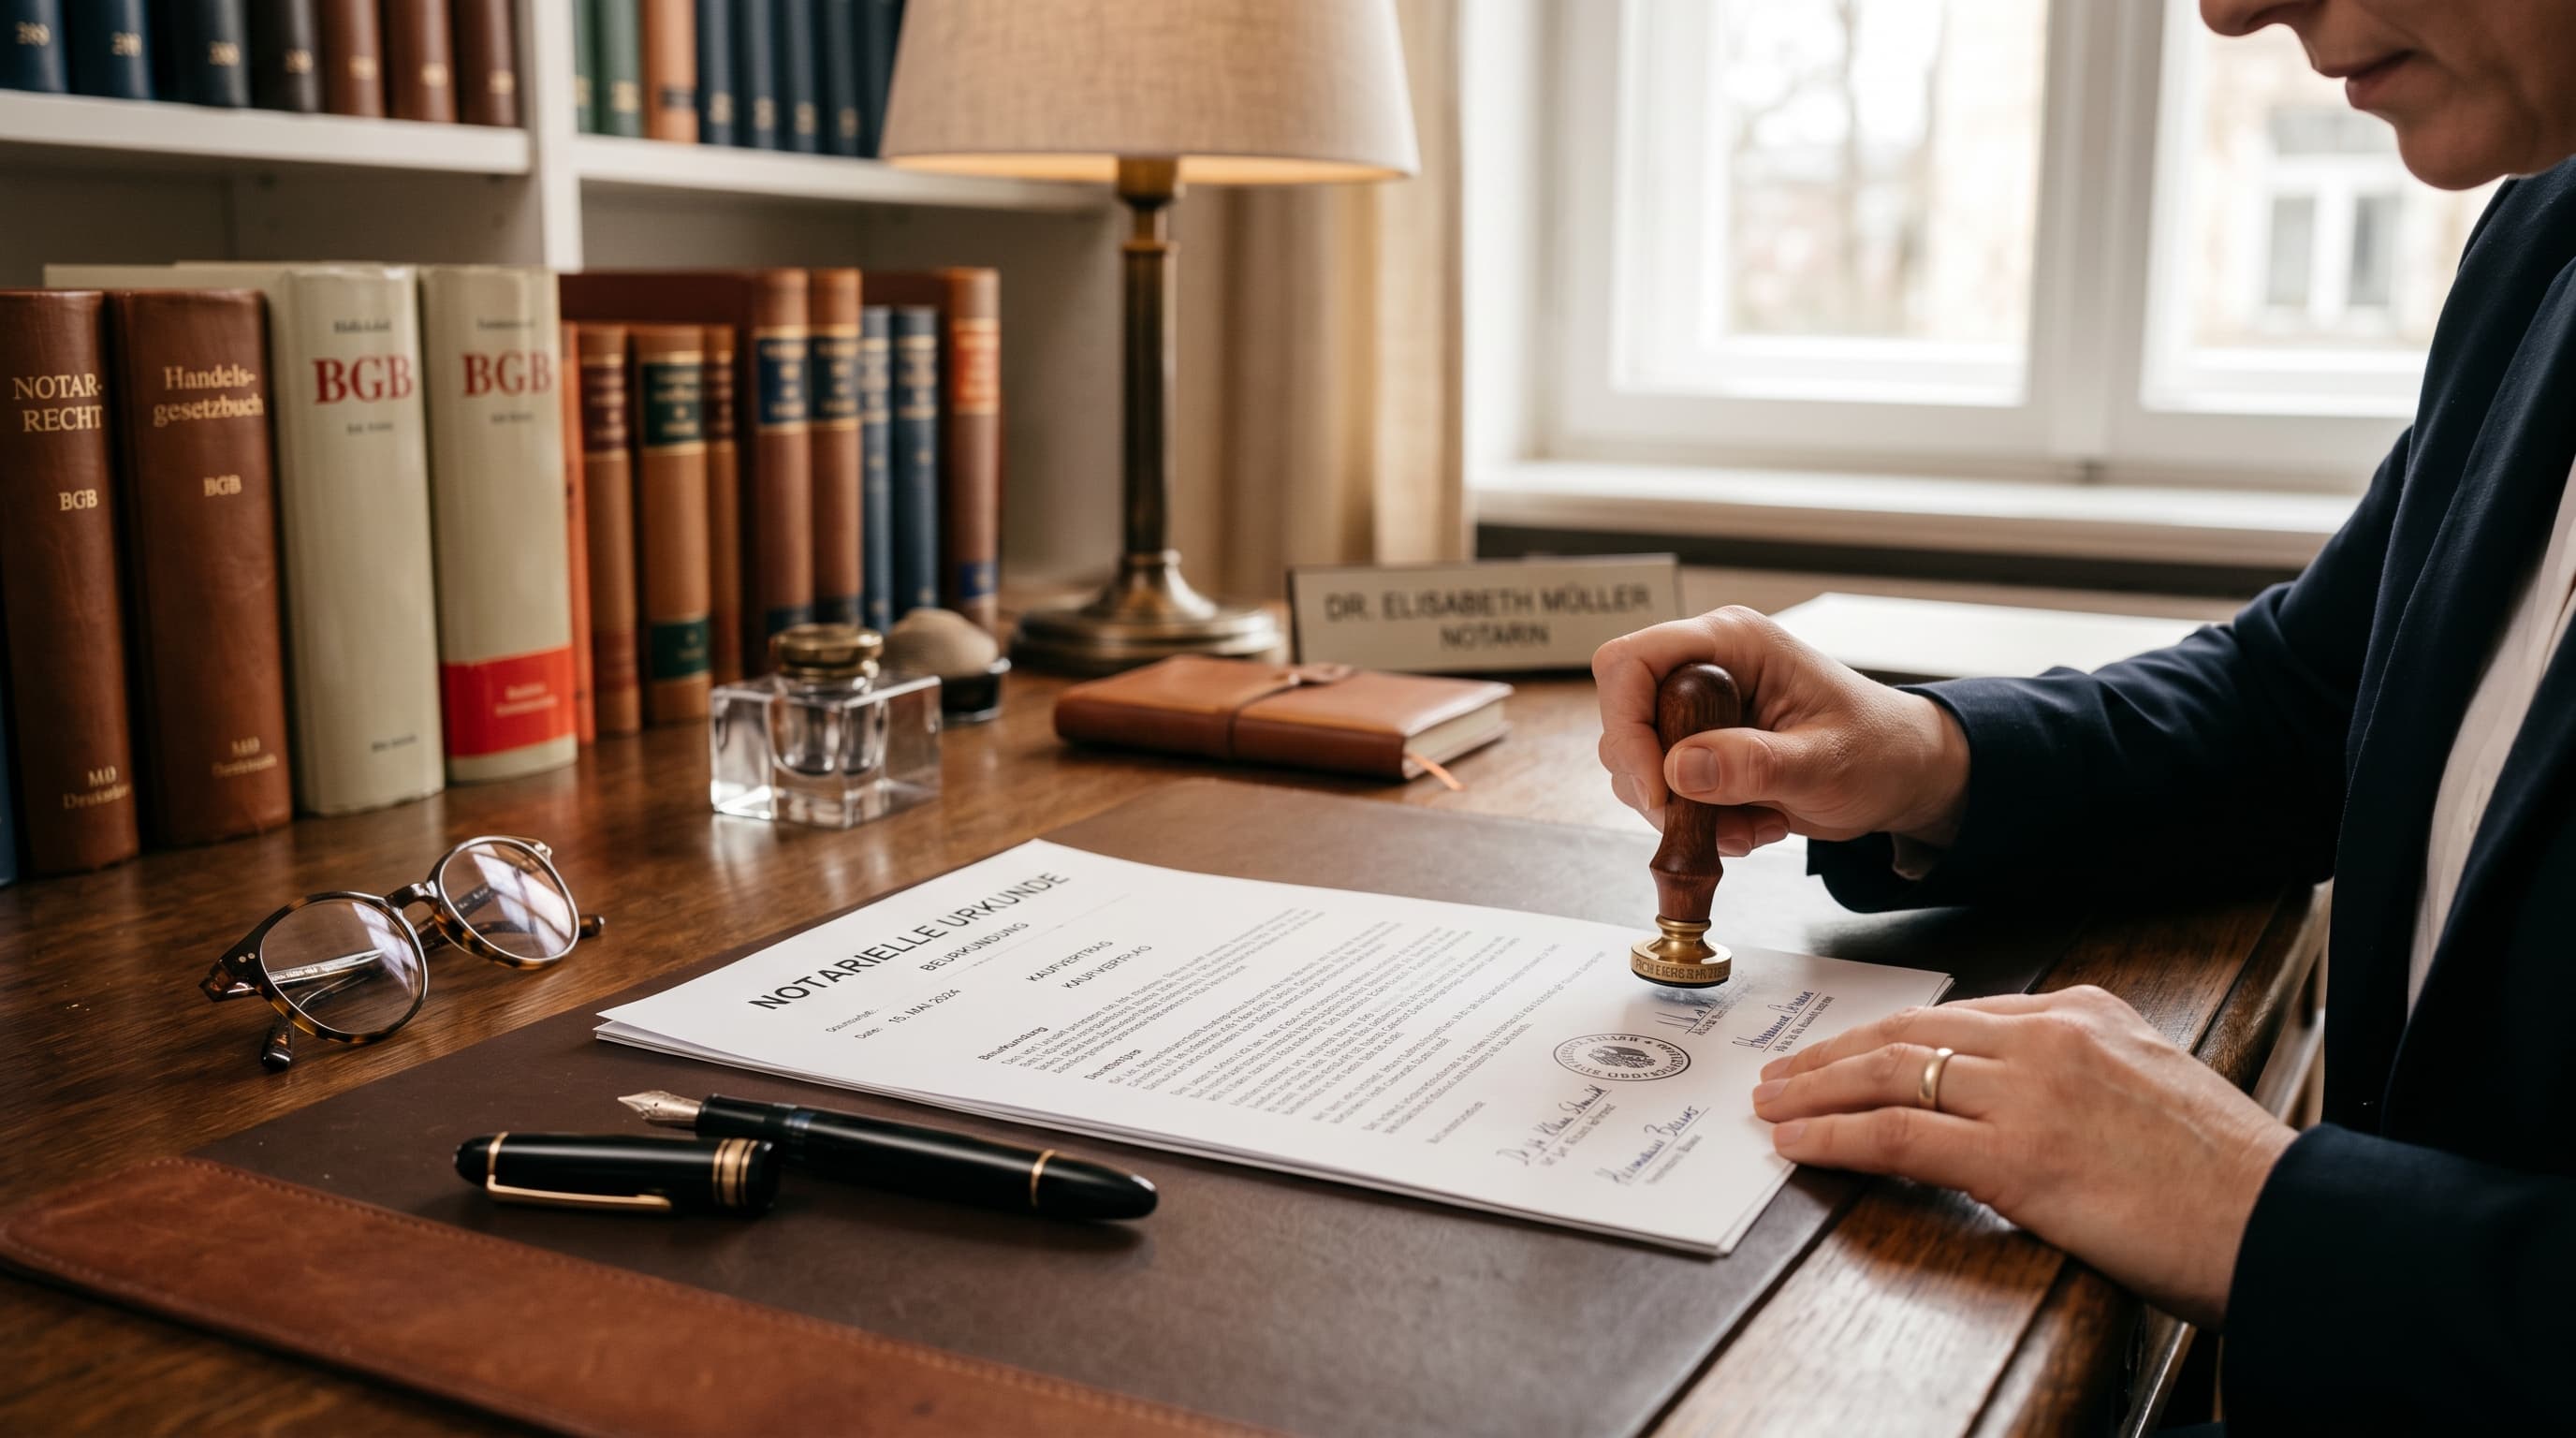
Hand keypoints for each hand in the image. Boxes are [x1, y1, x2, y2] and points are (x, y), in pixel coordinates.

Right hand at [1592, 606, 1970, 853]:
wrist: (1902, 773)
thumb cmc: (1880, 749)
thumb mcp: (1827, 761)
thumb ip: (1755, 764)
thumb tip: (1679, 771)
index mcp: (1733, 643)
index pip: (1632, 661)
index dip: (1627, 723)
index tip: (1657, 787)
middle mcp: (1705, 667)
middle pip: (1624, 716)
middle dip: (1656, 782)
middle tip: (1708, 820)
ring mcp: (1698, 710)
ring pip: (1638, 762)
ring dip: (1682, 812)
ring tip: (1751, 824)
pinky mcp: (1699, 748)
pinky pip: (1663, 789)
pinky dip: (1697, 823)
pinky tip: (1753, 824)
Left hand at [1751, 986, 2295, 1327]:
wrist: (2286, 1223)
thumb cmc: (2233, 1180)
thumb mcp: (2154, 1091)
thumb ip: (2085, 1078)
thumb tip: (2021, 1103)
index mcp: (2087, 1012)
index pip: (1957, 1017)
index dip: (1887, 1038)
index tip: (1846, 1054)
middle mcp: (2051, 1036)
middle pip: (1908, 1035)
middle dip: (1833, 1055)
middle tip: (1783, 1075)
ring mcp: (2030, 1092)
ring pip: (1889, 1076)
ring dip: (1815, 1093)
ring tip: (1773, 1107)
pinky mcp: (2017, 1157)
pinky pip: (1897, 1135)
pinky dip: (1834, 1136)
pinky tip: (1798, 1143)